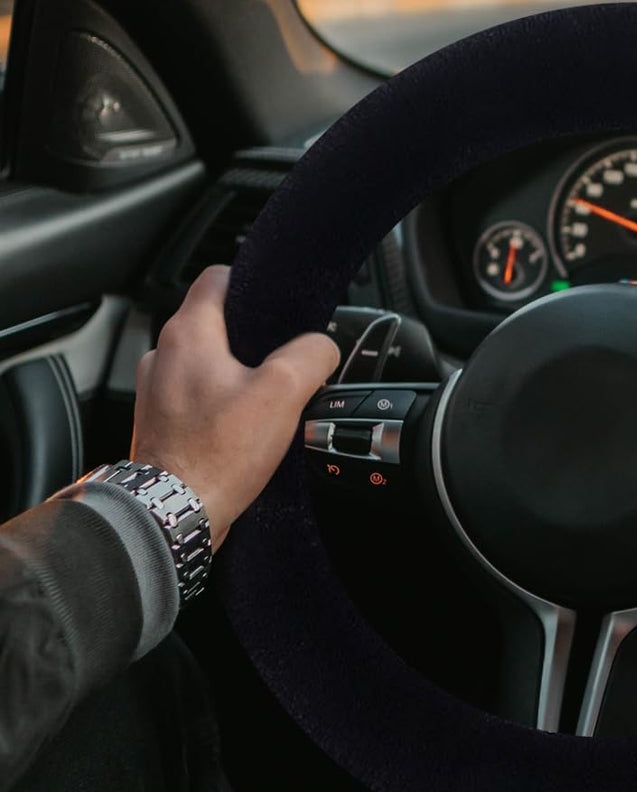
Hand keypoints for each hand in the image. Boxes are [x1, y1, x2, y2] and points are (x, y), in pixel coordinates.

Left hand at [129, 266, 339, 548]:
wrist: (173, 513)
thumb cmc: (216, 454)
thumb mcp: (283, 392)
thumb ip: (312, 355)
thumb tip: (323, 347)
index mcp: (187, 333)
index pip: (217, 278)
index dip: (253, 283)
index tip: (277, 303)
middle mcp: (163, 356)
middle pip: (217, 324)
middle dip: (254, 338)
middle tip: (285, 361)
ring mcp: (157, 391)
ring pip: (208, 363)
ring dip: (238, 375)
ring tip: (268, 400)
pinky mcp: (161, 423)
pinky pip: (199, 397)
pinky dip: (222, 404)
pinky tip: (245, 429)